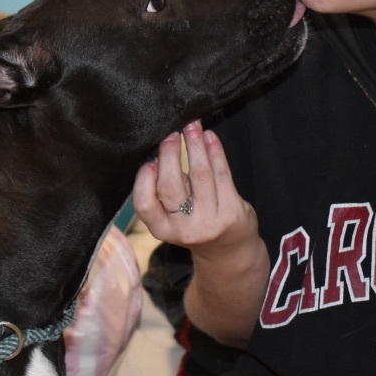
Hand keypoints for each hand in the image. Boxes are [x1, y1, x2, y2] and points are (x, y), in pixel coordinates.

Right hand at [133, 121, 258, 255]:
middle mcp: (184, 229)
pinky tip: (210, 137)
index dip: (144, 180)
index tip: (149, 159)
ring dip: (195, 146)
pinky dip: (215, 152)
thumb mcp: (171, 216)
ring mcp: (209, 222)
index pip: (144, 204)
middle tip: (171, 133)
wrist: (228, 249)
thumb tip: (160, 149)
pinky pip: (222, 175)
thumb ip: (164, 189)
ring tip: (193, 126)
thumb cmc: (194, 223)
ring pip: (200, 176)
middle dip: (170, 155)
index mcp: (161, 229)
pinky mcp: (231, 212)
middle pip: (171, 188)